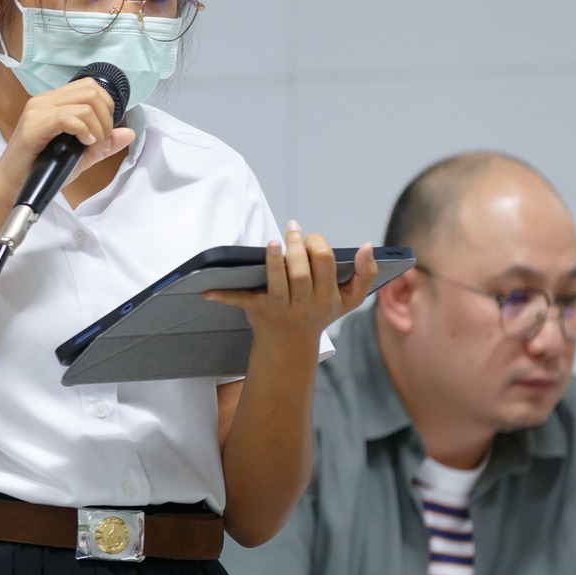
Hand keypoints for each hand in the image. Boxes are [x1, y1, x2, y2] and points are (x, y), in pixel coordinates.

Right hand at [0, 79, 134, 194]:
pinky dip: (84, 132)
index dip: (107, 109)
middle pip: (93, 91)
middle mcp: (45, 100)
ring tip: (90, 149)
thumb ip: (103, 144)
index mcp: (55, 101)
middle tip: (99, 143)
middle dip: (106, 119)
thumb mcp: (80, 156)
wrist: (12, 186)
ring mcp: (38, 110)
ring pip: (86, 103)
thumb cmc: (41, 171)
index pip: (92, 87)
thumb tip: (129, 132)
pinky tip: (83, 145)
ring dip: (97, 129)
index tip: (103, 135)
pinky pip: (69, 118)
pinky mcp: (33, 125)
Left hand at [205, 225, 377, 351]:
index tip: (311, 239)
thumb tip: (368, 245)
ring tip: (273, 242)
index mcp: (327, 297)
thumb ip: (364, 274)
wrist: (291, 347)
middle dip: (298, 248)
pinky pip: (240, 301)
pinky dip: (223, 295)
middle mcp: (305, 303)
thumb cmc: (320, 314)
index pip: (326, 263)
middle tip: (292, 227)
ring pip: (279, 283)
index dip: (318, 245)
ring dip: (274, 261)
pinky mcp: (257, 311)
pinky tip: (207, 288)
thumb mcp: (348, 300)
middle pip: (302, 272)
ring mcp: (280, 308)